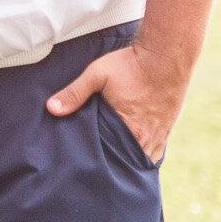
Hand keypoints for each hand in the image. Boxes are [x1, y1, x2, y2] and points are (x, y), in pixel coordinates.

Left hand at [45, 42, 188, 163]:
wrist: (166, 54)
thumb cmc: (131, 65)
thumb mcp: (97, 75)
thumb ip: (74, 93)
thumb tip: (51, 108)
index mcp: (131, 130)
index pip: (114, 158)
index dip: (103, 163)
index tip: (92, 166)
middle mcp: (149, 137)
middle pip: (130, 161)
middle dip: (117, 164)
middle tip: (102, 167)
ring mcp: (162, 133)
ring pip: (145, 157)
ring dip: (132, 159)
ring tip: (117, 163)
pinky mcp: (169, 125)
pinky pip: (158, 149)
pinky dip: (146, 152)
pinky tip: (135, 151)